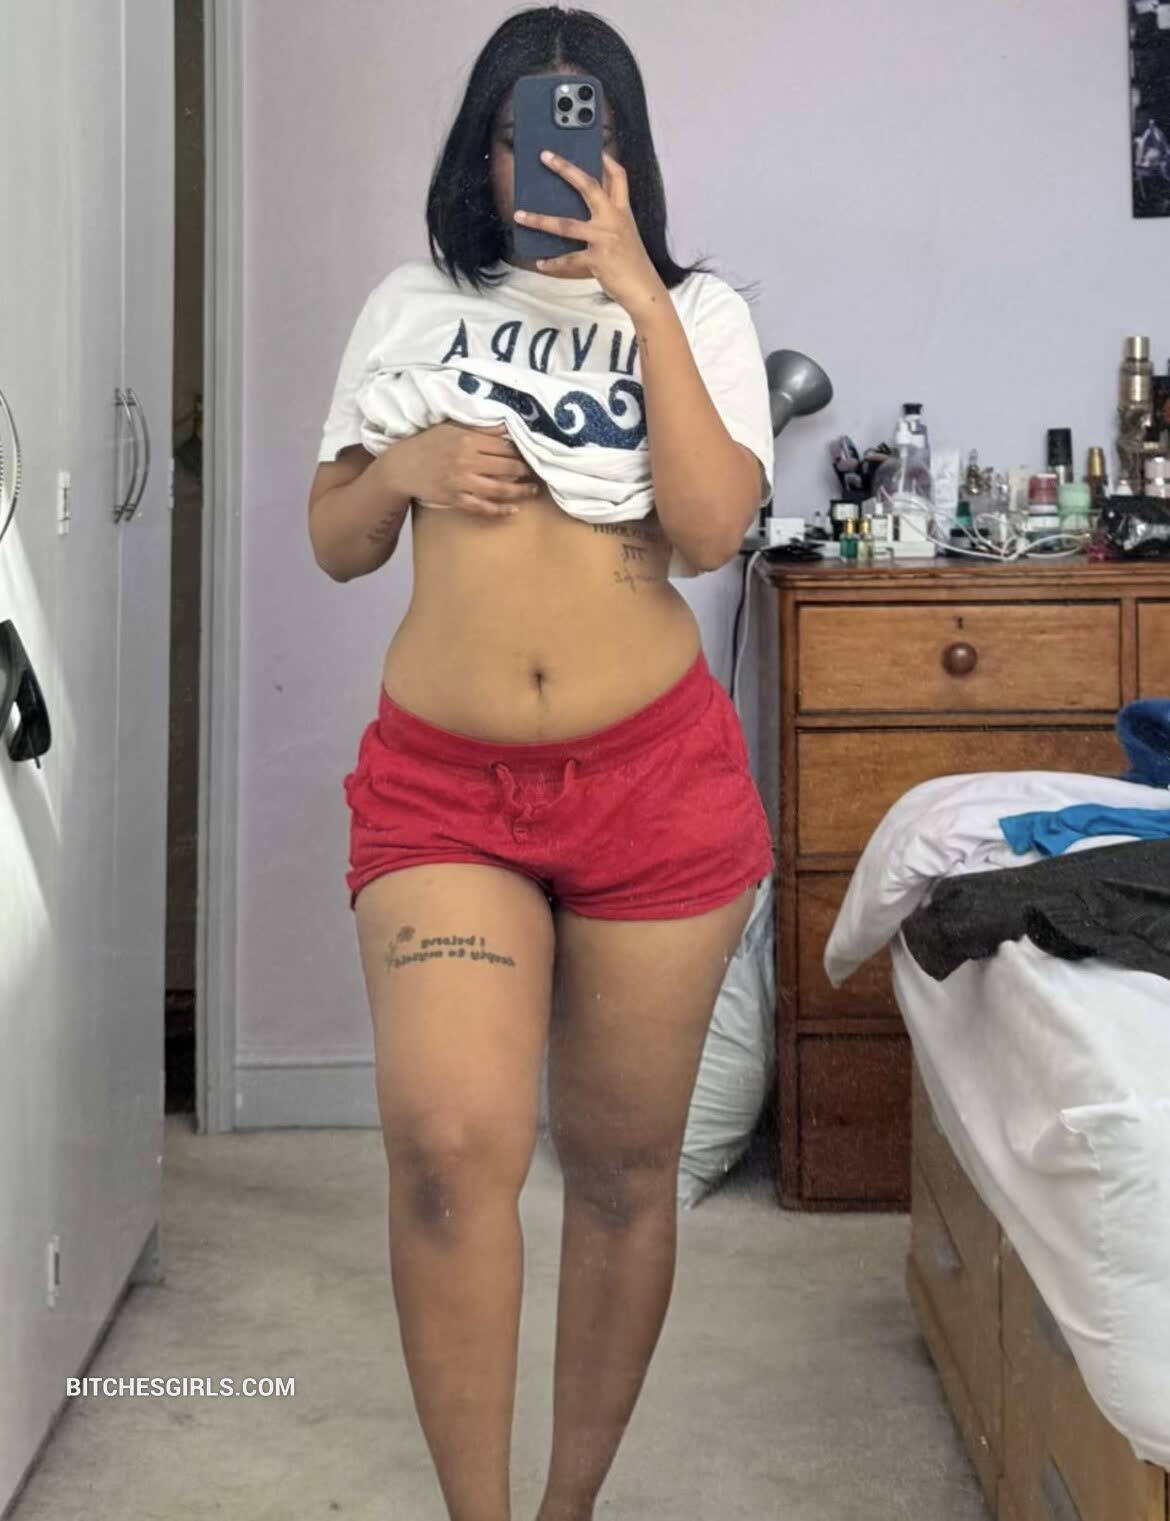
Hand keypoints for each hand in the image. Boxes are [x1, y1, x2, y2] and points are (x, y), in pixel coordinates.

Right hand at [383, 421, 542, 515]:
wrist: (401, 467)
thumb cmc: (427, 444)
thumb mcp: (451, 427)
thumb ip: (480, 427)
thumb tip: (507, 426)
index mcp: (468, 439)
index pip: (504, 445)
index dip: (521, 451)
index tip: (533, 454)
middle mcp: (467, 460)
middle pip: (507, 466)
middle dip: (526, 471)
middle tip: (540, 473)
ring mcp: (462, 482)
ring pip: (499, 488)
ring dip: (520, 491)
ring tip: (533, 491)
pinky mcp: (456, 499)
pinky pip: (482, 507)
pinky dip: (499, 510)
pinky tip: (513, 510)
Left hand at [513, 150, 667, 318]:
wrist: (644, 289)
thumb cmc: (632, 261)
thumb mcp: (625, 233)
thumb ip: (609, 217)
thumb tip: (584, 208)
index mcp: (621, 211)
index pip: (618, 177)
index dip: (607, 160)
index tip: (595, 147)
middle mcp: (613, 219)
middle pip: (588, 186)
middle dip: (565, 169)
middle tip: (545, 156)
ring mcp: (604, 238)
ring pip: (567, 225)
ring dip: (540, 220)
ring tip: (520, 216)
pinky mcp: (597, 259)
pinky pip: (568, 259)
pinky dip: (553, 262)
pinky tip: (541, 263)